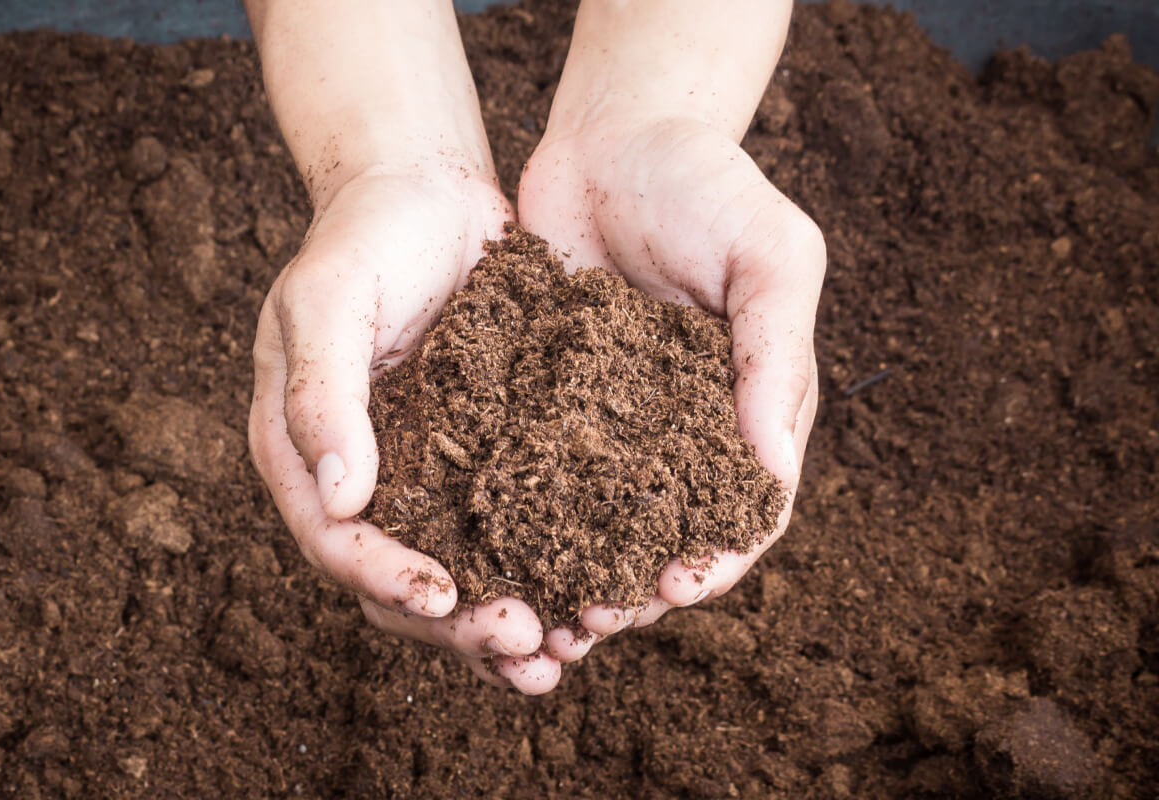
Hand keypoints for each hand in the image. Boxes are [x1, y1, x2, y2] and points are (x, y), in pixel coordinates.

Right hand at [248, 165, 563, 692]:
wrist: (424, 190)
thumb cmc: (364, 235)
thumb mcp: (328, 298)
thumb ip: (321, 391)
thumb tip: (338, 498)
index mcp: (303, 452)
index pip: (335, 541)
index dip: (385, 578)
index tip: (443, 596)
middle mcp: (360, 482)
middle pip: (395, 582)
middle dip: (456, 624)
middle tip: (525, 642)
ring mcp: (421, 477)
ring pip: (455, 575)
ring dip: (500, 626)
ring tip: (560, 655)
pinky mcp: (478, 463)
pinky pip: (505, 536)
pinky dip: (538, 575)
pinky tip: (584, 603)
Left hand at [517, 115, 824, 659]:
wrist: (615, 133)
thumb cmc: (707, 184)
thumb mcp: (769, 255)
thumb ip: (774, 354)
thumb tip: (773, 472)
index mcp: (749, 409)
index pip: (743, 510)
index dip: (717, 558)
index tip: (677, 588)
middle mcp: (680, 430)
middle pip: (663, 533)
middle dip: (633, 587)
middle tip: (591, 622)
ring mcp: (611, 421)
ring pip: (594, 520)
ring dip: (572, 571)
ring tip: (539, 614)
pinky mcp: (546, 401)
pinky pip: (534, 471)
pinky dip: (520, 516)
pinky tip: (490, 548)